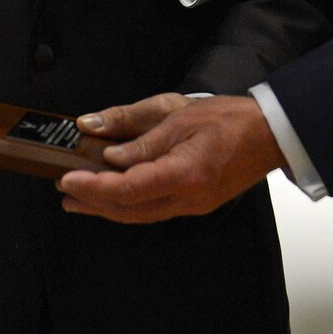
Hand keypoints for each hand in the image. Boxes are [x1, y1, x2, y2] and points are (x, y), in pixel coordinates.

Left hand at [57, 94, 286, 222]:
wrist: (269, 135)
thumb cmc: (229, 120)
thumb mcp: (179, 118)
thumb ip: (142, 141)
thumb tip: (109, 157)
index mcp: (184, 174)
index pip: (128, 189)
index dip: (94, 187)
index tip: (68, 179)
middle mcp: (187, 198)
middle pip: (130, 210)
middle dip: (93, 203)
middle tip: (63, 193)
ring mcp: (192, 205)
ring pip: (140, 214)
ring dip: (106, 209)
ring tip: (77, 201)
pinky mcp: (195, 203)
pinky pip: (154, 210)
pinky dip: (128, 205)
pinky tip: (114, 198)